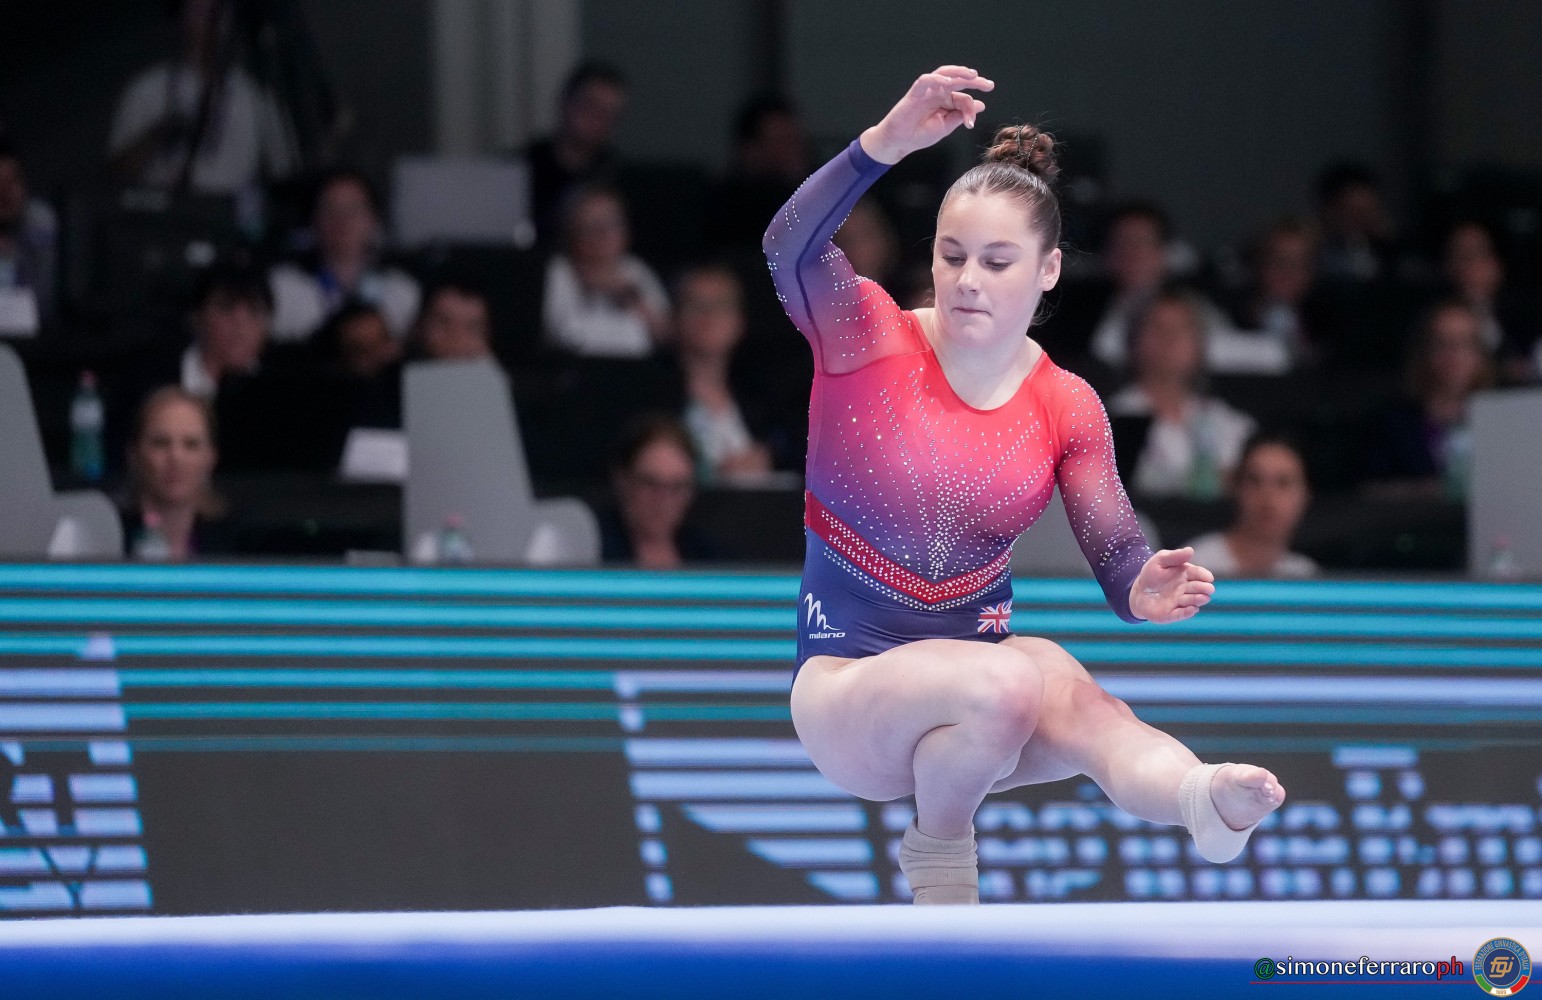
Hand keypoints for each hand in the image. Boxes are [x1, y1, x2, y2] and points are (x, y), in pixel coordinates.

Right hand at [860, 65, 993, 164]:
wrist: (900, 142)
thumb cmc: (920, 134)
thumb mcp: (946, 126)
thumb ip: (961, 114)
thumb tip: (981, 105)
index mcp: (947, 101)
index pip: (964, 98)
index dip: (971, 109)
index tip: (971, 123)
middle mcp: (938, 92)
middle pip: (958, 80)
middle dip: (974, 80)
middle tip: (988, 85)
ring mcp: (927, 91)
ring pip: (944, 74)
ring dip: (958, 72)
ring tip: (972, 75)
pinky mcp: (915, 93)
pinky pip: (926, 81)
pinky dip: (937, 80)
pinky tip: (948, 82)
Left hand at [1128, 547, 1215, 623]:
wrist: (1138, 591)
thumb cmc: (1151, 574)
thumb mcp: (1160, 560)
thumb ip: (1174, 556)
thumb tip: (1190, 550)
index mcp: (1186, 574)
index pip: (1198, 573)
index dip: (1204, 575)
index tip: (1208, 578)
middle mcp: (1186, 589)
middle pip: (1198, 588)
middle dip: (1204, 588)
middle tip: (1208, 589)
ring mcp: (1180, 601)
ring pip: (1193, 601)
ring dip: (1198, 600)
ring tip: (1203, 598)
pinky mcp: (1172, 614)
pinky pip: (1181, 614)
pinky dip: (1188, 612)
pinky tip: (1193, 609)